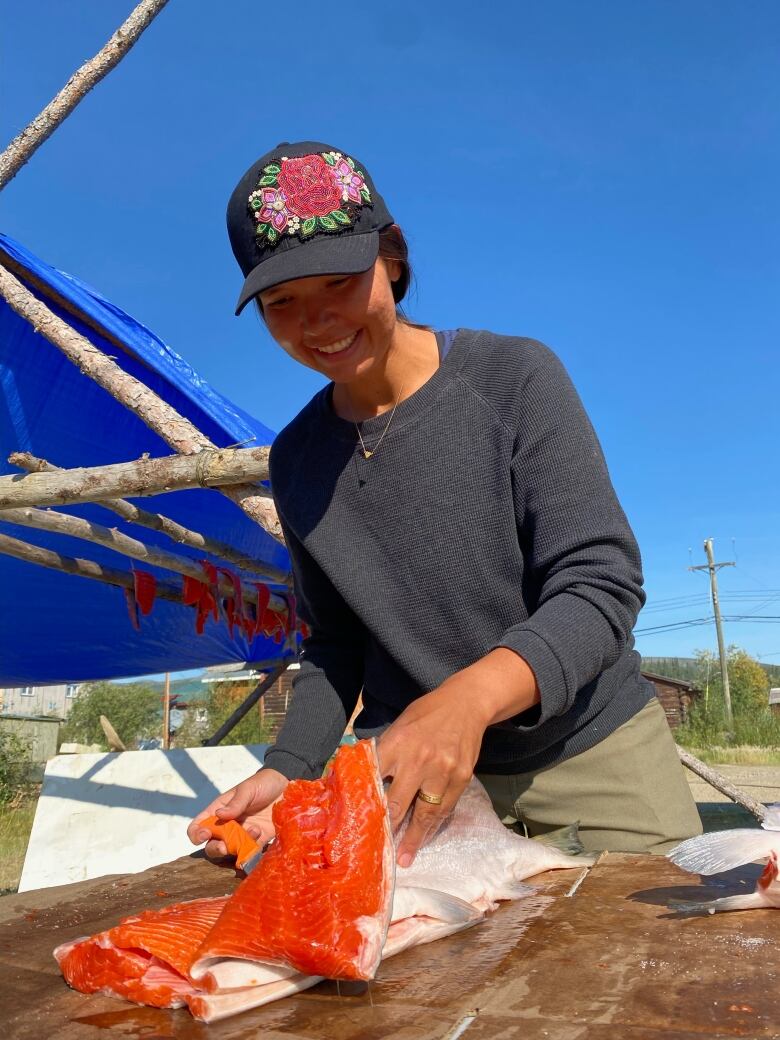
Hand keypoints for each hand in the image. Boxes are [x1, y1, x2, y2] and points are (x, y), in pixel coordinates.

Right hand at [187, 767, 288, 861]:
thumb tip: (219, 815)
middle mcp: (228, 826)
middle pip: (212, 845)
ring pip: (230, 851)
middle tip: (224, 846)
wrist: (286, 785)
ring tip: (253, 831)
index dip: (196, 833)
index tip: (204, 834)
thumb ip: (235, 803)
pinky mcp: (259, 840)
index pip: (199, 825)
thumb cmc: (262, 783)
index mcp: (219, 810)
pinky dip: (251, 851)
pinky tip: (259, 836)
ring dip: (237, 848)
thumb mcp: (248, 789)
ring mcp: (242, 835)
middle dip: (215, 849)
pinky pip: (250, 852)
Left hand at [377, 648, 538, 867]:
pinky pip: (445, 808)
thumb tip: (366, 778)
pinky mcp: (461, 779)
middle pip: (396, 803)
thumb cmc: (426, 714)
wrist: (466, 704)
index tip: (358, 824)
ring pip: (424, 813)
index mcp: (396, 744)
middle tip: (379, 850)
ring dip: (414, 838)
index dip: (367, 804)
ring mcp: (442, 772)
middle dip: (387, 829)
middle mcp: (418, 760)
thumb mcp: (399, 725)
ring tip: (404, 858)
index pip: (375, 781)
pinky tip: (426, 836)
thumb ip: (385, 751)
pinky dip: (434, 824)